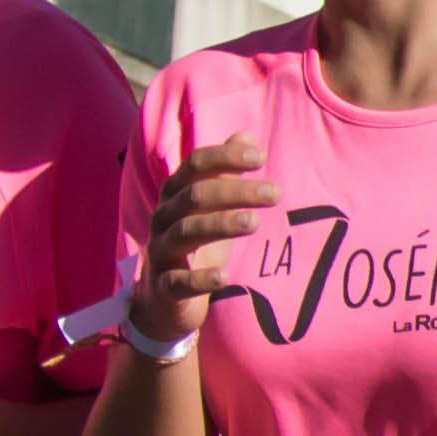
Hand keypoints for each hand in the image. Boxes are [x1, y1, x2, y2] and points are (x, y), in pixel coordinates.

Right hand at [130, 138, 274, 347]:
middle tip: (275, 193)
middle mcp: (164, 218)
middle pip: (195, 196)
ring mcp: (161, 252)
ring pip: (186, 232)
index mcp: (175, 195)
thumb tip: (247, 135)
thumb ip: (225, 172)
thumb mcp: (211, 207)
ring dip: (221, 225)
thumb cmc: (195, 245)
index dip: (224, 157)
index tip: (260, 157)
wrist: (164, 300)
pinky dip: (201, 278)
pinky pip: (179, 281)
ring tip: (254, 222)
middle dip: (235, 191)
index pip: (195, 166)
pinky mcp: (165, 287)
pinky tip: (225, 276)